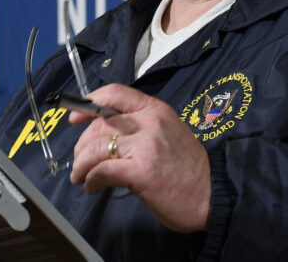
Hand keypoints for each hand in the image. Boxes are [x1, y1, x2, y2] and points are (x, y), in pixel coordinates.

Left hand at [69, 83, 210, 232]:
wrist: (213, 194)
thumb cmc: (188, 168)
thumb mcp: (168, 133)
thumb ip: (140, 128)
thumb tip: (105, 135)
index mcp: (155, 109)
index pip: (114, 93)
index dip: (89, 102)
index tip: (74, 116)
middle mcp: (150, 122)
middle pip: (100, 124)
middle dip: (83, 144)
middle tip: (81, 161)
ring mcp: (146, 146)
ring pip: (96, 147)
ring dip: (82, 164)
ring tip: (81, 177)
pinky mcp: (141, 171)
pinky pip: (103, 170)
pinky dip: (91, 179)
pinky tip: (92, 186)